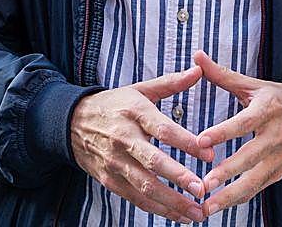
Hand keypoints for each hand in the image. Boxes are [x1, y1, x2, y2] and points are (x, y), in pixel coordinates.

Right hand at [70, 67, 212, 223]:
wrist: (72, 123)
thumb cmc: (114, 105)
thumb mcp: (139, 90)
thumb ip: (170, 83)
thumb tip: (199, 70)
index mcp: (134, 112)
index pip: (163, 129)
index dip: (187, 142)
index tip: (209, 153)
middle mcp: (123, 138)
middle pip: (153, 161)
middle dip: (179, 177)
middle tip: (202, 189)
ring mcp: (115, 162)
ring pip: (145, 186)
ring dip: (173, 202)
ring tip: (198, 211)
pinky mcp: (110, 180)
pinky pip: (136, 199)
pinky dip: (158, 209)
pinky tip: (179, 216)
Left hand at [193, 52, 281, 217]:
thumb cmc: (278, 99)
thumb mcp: (254, 85)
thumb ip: (222, 74)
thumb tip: (196, 54)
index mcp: (267, 110)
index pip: (243, 123)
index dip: (223, 132)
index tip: (201, 140)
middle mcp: (275, 136)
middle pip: (249, 157)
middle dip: (226, 173)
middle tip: (203, 184)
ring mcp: (279, 157)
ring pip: (254, 180)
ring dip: (230, 196)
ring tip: (207, 207)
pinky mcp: (279, 172)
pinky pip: (258, 189)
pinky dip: (240, 199)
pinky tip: (219, 207)